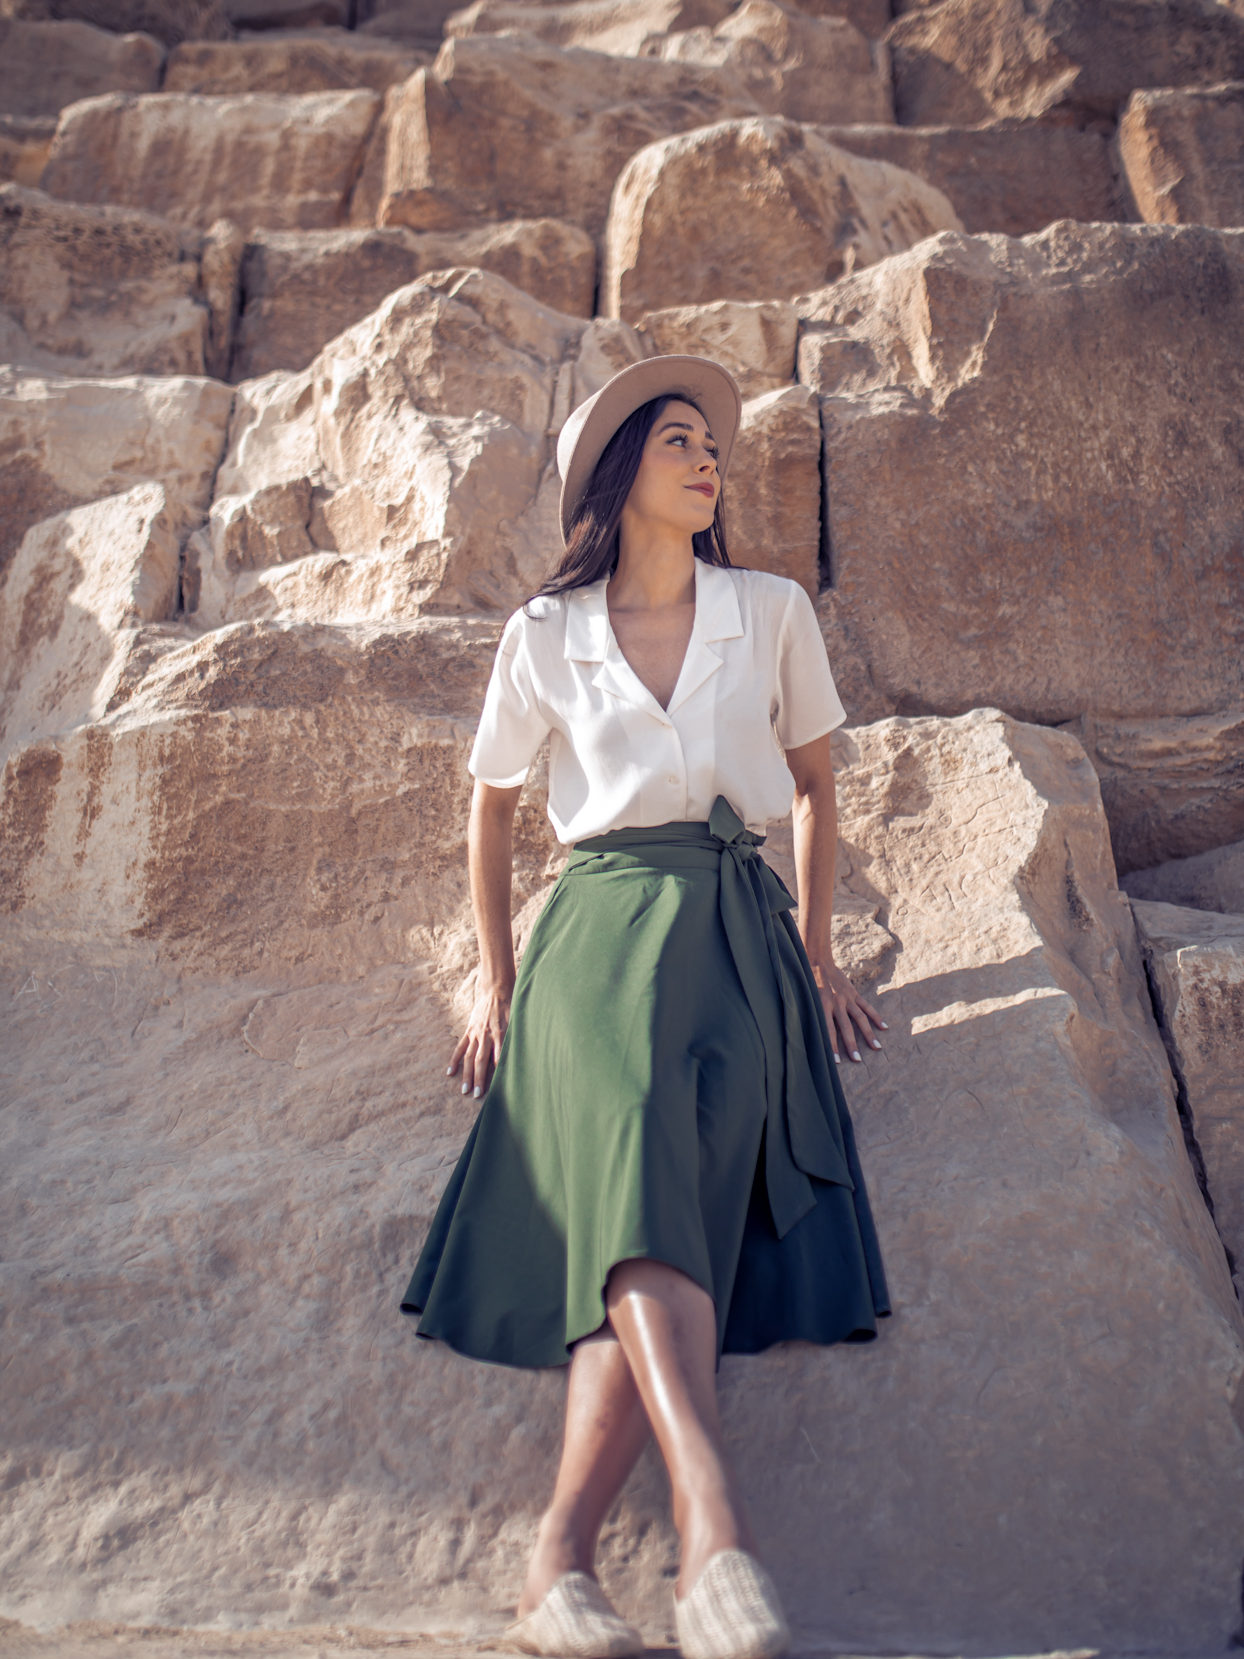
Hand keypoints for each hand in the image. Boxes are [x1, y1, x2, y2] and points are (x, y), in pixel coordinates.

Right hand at [447, 980, 512, 1098]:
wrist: (497, 989)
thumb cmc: (512, 1007)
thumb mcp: (518, 1021)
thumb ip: (518, 1038)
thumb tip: (524, 1055)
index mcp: (501, 1034)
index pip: (498, 1058)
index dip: (497, 1073)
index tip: (497, 1089)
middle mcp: (487, 1036)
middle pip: (480, 1061)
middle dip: (479, 1079)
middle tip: (476, 1095)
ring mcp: (476, 1034)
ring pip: (469, 1057)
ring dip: (466, 1075)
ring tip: (464, 1090)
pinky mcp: (469, 1030)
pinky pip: (460, 1047)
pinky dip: (454, 1060)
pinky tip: (450, 1072)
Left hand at [811, 959, 885, 1063]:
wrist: (816, 961)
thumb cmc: (806, 983)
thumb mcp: (804, 999)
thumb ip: (809, 1014)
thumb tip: (805, 1034)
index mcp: (822, 1006)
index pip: (828, 1031)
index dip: (832, 1047)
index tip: (836, 1061)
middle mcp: (836, 1003)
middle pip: (846, 1028)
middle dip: (851, 1045)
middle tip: (858, 1060)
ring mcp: (846, 998)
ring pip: (860, 1019)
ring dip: (868, 1034)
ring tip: (877, 1048)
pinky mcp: (853, 993)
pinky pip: (866, 1006)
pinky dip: (876, 1016)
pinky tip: (884, 1027)